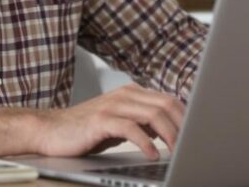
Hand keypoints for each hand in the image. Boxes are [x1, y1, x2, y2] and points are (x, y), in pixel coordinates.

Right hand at [34, 82, 184, 160]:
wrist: (50, 130)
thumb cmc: (85, 130)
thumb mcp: (120, 124)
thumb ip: (143, 123)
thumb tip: (171, 131)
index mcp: (131, 93)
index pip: (169, 100)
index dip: (187, 118)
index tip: (197, 135)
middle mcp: (124, 94)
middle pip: (166, 104)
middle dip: (183, 126)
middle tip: (191, 146)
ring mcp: (112, 105)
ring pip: (153, 114)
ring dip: (170, 135)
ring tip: (177, 152)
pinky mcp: (100, 120)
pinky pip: (131, 128)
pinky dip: (146, 142)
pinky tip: (151, 154)